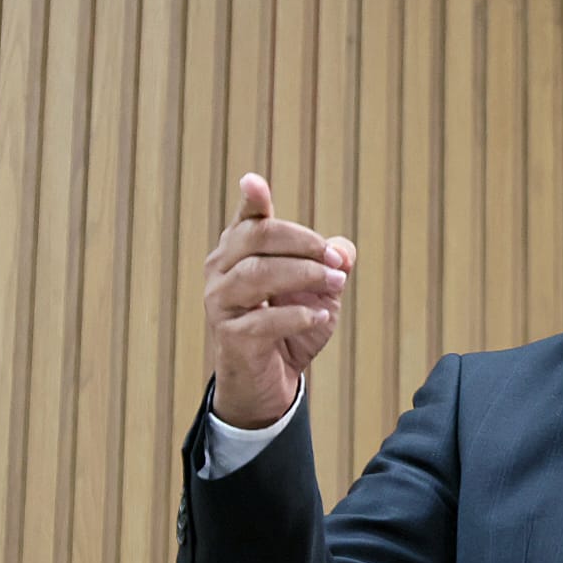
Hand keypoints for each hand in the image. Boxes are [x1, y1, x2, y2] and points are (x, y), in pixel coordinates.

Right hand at [203, 173, 356, 427]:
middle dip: (303, 242)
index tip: (253, 182)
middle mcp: (222, 270)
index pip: (247, 219)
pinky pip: (263, 319)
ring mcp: (220, 302)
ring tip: (335, 283)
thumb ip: (333, 261)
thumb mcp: (322, 288)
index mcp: (241, 250)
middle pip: (257, 237)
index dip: (251, 199)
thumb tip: (343, 250)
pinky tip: (320, 317)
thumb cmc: (292, 324)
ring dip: (304, 275)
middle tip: (337, 258)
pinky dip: (298, 315)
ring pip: (257, 274)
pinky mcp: (230, 336)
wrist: (273, 380)